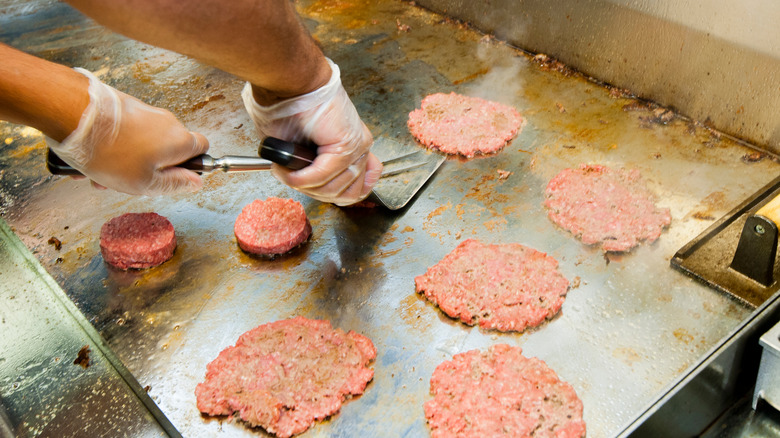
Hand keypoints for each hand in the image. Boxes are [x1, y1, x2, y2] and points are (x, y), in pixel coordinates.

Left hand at [46, 68, 208, 194]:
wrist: (75, 115)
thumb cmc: (111, 152)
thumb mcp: (145, 183)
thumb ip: (175, 184)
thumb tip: (195, 182)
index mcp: (179, 141)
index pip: (202, 150)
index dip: (191, 166)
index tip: (175, 178)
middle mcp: (166, 122)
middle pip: (168, 150)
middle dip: (151, 168)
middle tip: (130, 182)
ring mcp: (144, 112)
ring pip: (144, 143)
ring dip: (128, 161)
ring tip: (101, 174)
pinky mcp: (123, 106)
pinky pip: (125, 133)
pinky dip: (114, 147)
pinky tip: (93, 159)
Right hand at [242, 59, 381, 205]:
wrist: (292, 81)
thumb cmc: (289, 106)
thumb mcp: (300, 144)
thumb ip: (311, 167)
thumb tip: (305, 183)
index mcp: (352, 146)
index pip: (358, 188)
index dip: (334, 195)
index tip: (313, 189)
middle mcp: (360, 147)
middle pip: (347, 194)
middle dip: (315, 192)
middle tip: (292, 178)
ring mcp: (357, 147)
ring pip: (333, 189)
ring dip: (304, 185)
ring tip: (287, 171)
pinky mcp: (347, 144)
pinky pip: (323, 175)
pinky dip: (301, 177)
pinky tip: (289, 170)